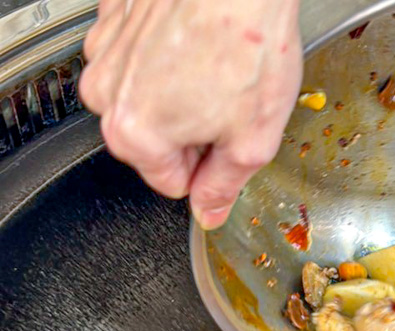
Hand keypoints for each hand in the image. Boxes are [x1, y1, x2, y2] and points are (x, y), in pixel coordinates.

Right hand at [79, 0, 302, 229]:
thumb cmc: (247, 43)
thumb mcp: (252, 142)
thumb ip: (224, 186)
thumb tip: (209, 211)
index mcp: (136, 135)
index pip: (172, 184)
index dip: (208, 170)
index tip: (227, 145)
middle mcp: (107, 94)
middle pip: (155, 143)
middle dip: (193, 134)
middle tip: (229, 105)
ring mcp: (105, 51)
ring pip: (146, 100)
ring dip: (180, 95)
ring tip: (217, 70)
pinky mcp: (113, 16)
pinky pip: (140, 57)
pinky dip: (168, 56)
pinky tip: (199, 44)